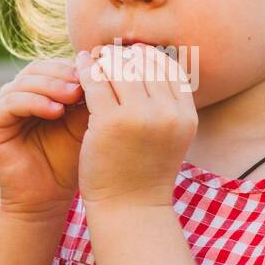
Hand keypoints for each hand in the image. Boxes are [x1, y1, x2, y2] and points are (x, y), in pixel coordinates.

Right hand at [0, 58, 88, 219]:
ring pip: (23, 83)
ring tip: (75, 94)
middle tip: (87, 80)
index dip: (74, 68)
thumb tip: (103, 71)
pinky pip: (10, 104)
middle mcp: (13, 97)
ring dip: (51, 86)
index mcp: (34, 94)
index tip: (98, 73)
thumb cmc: (64, 166)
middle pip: (37, 70)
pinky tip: (56, 111)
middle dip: (63, 74)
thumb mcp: (81, 127)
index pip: (52, 68)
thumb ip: (86, 101)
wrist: (42, 203)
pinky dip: (34, 103)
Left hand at [74, 44, 196, 208]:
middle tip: (104, 55)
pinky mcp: (110, 122)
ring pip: (119, 66)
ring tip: (91, 60)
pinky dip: (85, 69)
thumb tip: (149, 60)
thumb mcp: (168, 135)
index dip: (145, 56)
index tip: (127, 57)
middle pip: (143, 62)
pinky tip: (78, 66)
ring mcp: (140, 116)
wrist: (129, 209)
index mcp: (186, 115)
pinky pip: (95, 81)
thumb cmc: (144, 171)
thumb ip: (165, 102)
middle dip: (122, 55)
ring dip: (103, 60)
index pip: (167, 66)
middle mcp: (168, 113)